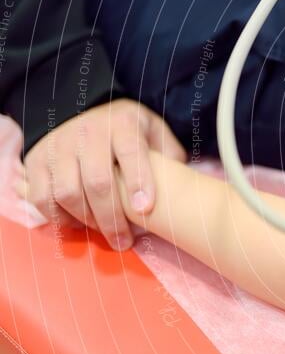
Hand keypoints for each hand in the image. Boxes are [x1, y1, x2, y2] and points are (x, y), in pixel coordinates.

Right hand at [20, 99, 185, 249]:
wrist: (86, 111)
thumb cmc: (129, 131)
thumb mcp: (155, 132)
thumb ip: (168, 155)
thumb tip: (179, 186)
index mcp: (122, 123)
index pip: (131, 152)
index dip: (138, 181)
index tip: (146, 210)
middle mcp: (87, 132)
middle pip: (98, 181)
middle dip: (113, 218)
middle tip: (124, 242)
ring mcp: (58, 145)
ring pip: (67, 193)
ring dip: (88, 221)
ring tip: (105, 232)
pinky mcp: (36, 161)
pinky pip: (42, 198)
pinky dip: (59, 218)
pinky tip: (79, 224)